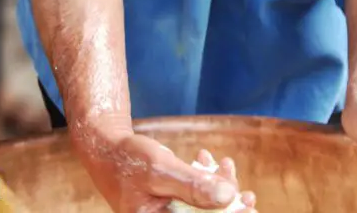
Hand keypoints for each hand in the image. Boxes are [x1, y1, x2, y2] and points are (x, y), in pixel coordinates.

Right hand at [72, 122, 247, 212]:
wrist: (106, 149)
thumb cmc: (129, 160)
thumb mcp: (161, 170)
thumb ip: (192, 185)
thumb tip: (228, 197)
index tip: (248, 207)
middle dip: (228, 208)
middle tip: (250, 196)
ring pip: (202, 209)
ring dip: (218, 190)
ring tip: (225, 166)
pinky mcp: (168, 203)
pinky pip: (193, 198)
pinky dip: (203, 180)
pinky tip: (205, 160)